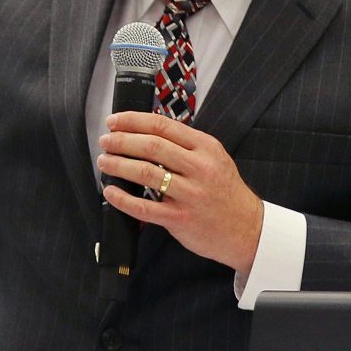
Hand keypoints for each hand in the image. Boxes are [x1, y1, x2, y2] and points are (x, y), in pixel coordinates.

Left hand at [96, 111, 263, 276]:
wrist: (246, 229)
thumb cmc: (225, 194)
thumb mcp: (215, 159)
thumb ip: (187, 146)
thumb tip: (148, 133)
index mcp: (206, 148)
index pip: (163, 126)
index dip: (133, 121)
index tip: (114, 121)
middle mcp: (198, 168)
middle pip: (151, 146)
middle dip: (121, 141)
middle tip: (105, 141)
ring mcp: (189, 194)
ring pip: (145, 173)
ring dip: (118, 165)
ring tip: (104, 162)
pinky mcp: (179, 219)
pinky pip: (143, 207)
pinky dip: (122, 199)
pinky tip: (110, 192)